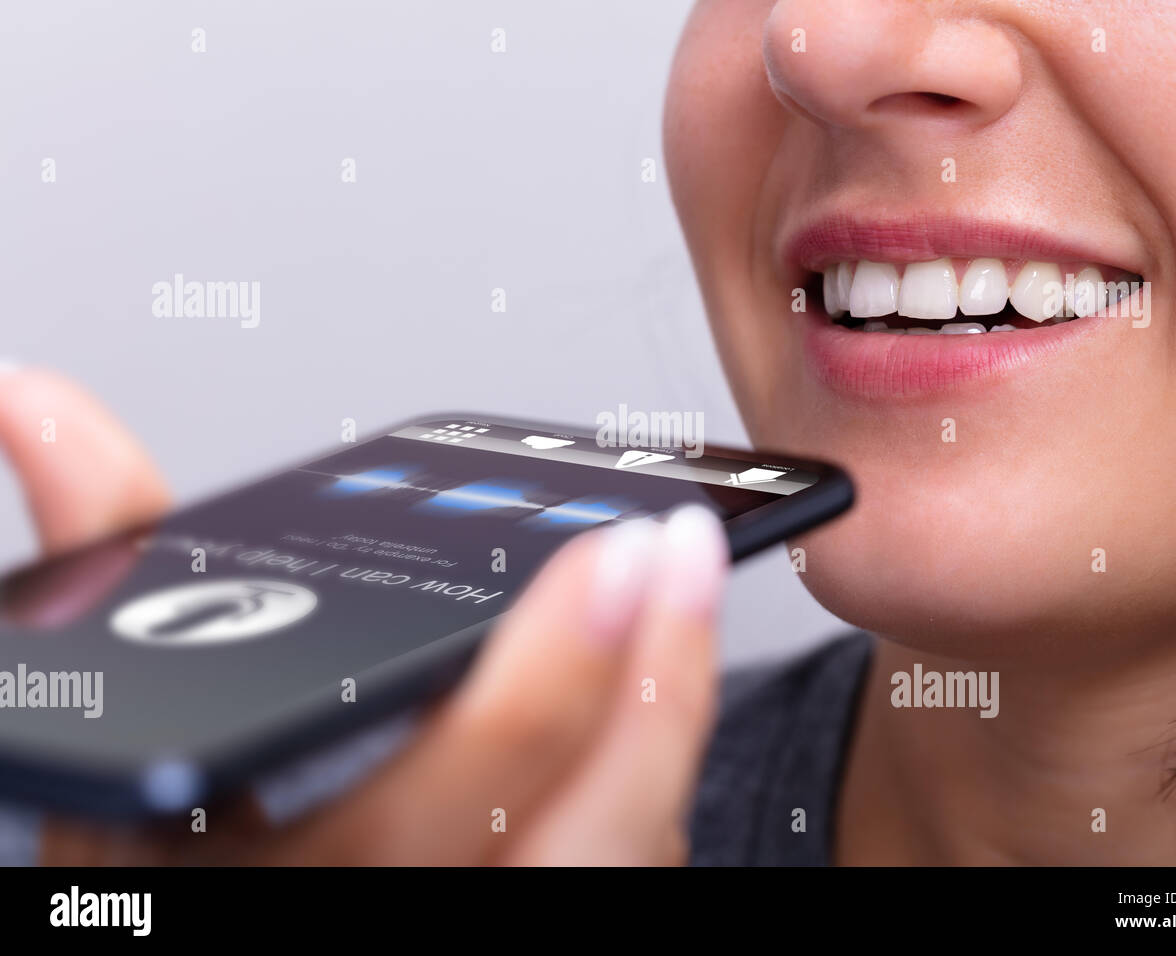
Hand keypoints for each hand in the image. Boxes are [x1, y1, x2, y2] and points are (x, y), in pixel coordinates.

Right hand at [0, 367, 728, 864]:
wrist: (267, 922)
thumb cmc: (183, 858)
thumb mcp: (125, 741)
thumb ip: (113, 565)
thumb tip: (40, 407)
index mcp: (271, 886)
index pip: (417, 816)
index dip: (526, 703)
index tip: (602, 562)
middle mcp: (389, 919)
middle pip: (562, 842)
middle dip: (639, 684)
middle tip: (667, 547)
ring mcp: (480, 930)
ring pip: (618, 856)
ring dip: (667, 716)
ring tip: (681, 587)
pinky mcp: (539, 922)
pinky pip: (625, 864)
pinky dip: (650, 766)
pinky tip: (655, 676)